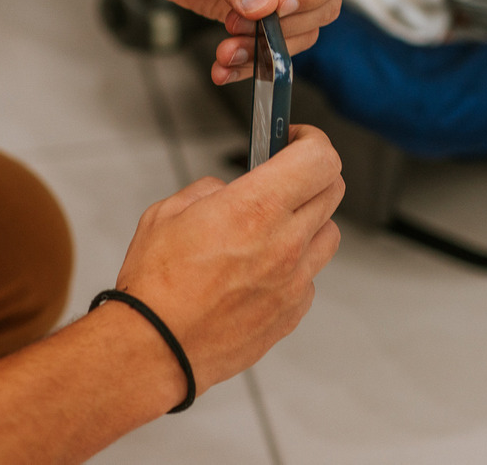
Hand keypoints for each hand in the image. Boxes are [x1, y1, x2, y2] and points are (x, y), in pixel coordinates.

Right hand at [113, 125, 343, 393]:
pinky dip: (295, 266)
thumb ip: (210, 190)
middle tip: (287, 177)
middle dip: (312, 174)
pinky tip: (262, 270)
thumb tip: (229, 189)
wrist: (154, 349)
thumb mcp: (168, 212)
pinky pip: (310, 276)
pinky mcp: (293, 311)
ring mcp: (294, 280)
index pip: (320, 159)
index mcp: (255, 207)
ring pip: (328, 234)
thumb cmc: (155, 285)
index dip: (313, 140)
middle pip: (332, 189)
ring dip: (309, 221)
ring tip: (274, 227)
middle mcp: (285, 242)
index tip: (297, 138)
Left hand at [132, 0, 353, 83]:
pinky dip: (249, 63)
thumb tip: (262, 6)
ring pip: (300, 32)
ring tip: (227, 52)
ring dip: (266, 50)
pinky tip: (224, 68)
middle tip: (240, 24)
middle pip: (325, 4)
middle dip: (286, 25)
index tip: (278, 6)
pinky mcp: (260, 13)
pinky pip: (270, 45)